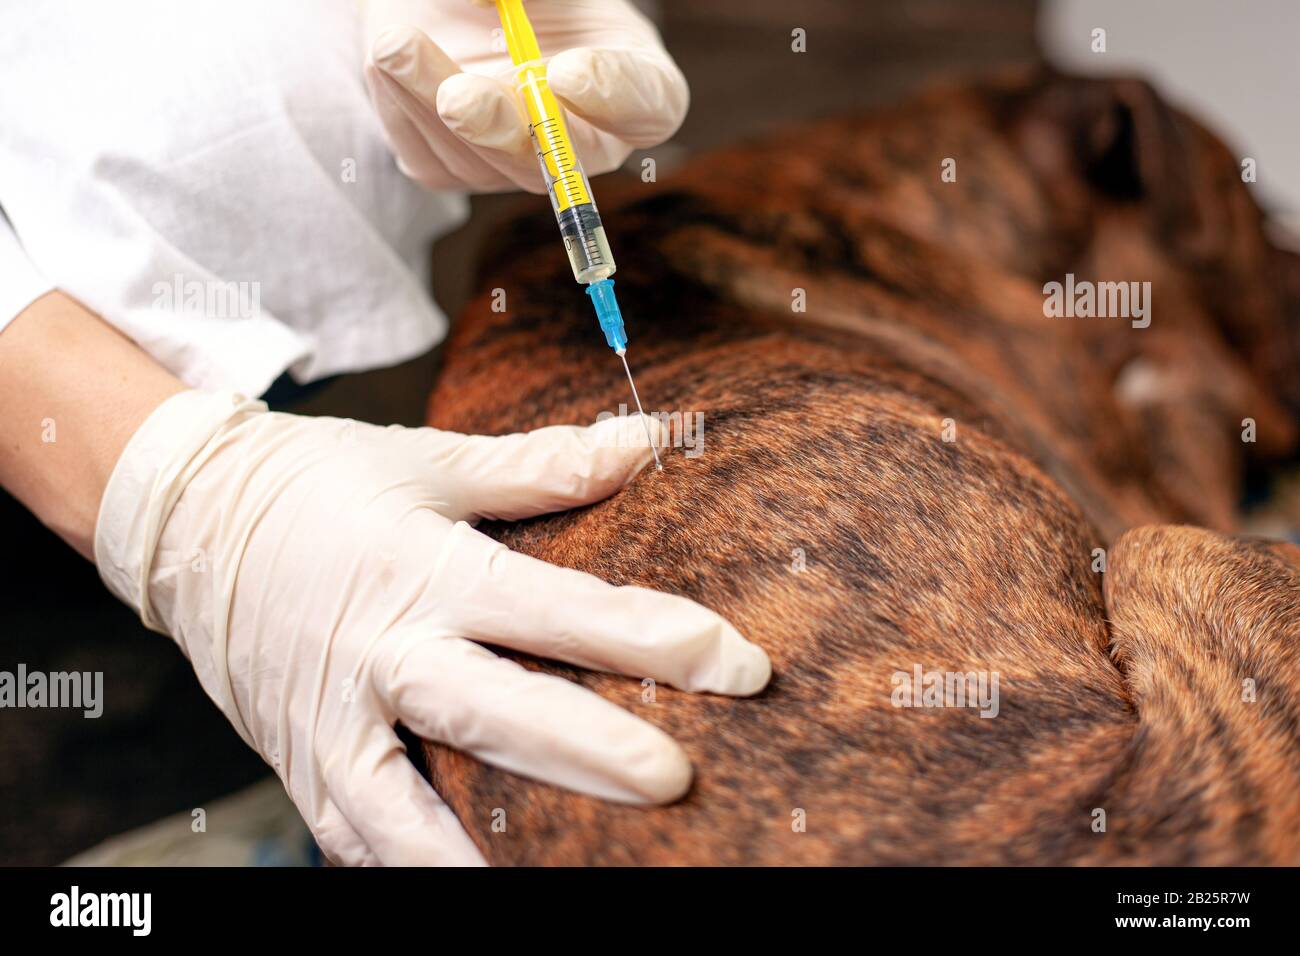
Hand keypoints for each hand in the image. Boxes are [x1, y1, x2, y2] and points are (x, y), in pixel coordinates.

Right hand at [95, 392, 769, 864]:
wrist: (187, 517)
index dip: (647, 635)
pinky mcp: (299, 759)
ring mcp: (334, 716)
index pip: (555, 608)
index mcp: (426, 569)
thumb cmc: (322, 483)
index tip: (733, 662)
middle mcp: (382, 651)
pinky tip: (463, 885)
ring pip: (406, 802)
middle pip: (492, 711)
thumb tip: (649, 438)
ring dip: (476, 851)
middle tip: (673, 780)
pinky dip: (402, 867)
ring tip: (558, 885)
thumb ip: (544, 465)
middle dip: (585, 750)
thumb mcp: (432, 461)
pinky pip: (351, 831)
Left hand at [361, 0, 688, 191]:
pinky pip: (431, 153)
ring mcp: (516, 165)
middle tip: (463, 97)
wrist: (452, 5)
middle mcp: (584, 141)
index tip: (571, 71)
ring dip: (431, 102)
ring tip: (397, 45)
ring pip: (479, 157)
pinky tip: (394, 54)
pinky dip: (404, 101)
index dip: (614, 96)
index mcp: (634, 83)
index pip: (647, 105)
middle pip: (559, 160)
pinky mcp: (454, 169)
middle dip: (505, 128)